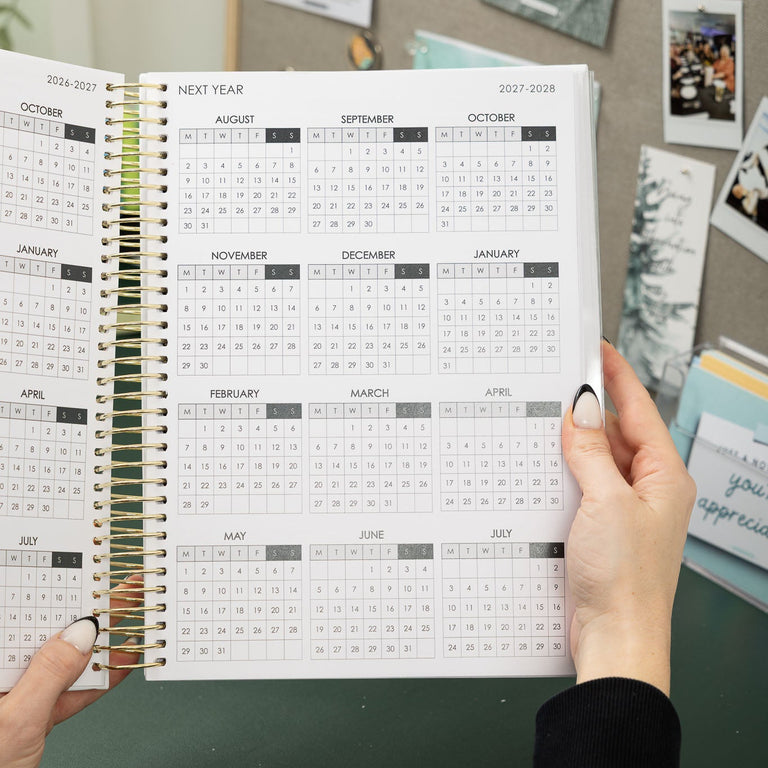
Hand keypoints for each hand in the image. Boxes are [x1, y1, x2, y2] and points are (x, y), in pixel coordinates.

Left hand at [0, 577, 141, 767]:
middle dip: (87, 615)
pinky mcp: (31, 721)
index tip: (93, 578)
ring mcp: (16, 700)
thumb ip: (49, 675)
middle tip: (123, 593)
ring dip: (100, 647)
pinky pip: (69, 693)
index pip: (22, 619)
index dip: (58, 594)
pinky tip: (120, 663)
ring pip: (64, 664)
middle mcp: (1, 678)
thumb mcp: (13, 722)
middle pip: (47, 637)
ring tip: (131, 620)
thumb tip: (81, 635)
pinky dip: (98, 681)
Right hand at [563, 341, 695, 695]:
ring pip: (598, 459)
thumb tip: (582, 413)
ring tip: (548, 427)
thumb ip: (592, 453)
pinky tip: (546, 469)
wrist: (614, 637)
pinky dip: (566, 473)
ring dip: (575, 445)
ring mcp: (624, 509)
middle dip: (590, 412)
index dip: (619, 377)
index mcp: (664, 477)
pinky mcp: (602, 528)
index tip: (598, 351)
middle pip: (618, 434)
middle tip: (558, 389)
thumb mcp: (606, 502)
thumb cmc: (626, 580)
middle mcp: (648, 490)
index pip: (642, 410)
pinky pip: (584, 485)